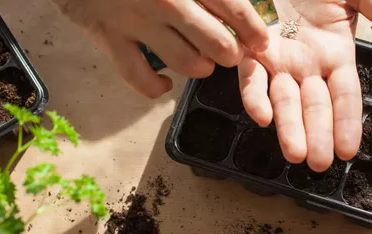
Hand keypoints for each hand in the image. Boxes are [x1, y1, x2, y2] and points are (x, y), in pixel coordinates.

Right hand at [51, 0, 268, 97]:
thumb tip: (238, 5)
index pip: (233, 6)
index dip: (253, 30)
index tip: (261, 42)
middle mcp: (166, 0)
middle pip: (216, 42)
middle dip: (230, 53)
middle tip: (230, 54)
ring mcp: (137, 21)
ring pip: (186, 62)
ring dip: (200, 68)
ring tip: (203, 64)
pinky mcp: (110, 38)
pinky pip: (139, 77)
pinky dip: (155, 88)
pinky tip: (164, 84)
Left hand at [239, 0, 371, 171]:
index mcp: (336, 55)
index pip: (345, 97)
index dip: (347, 123)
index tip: (348, 151)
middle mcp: (307, 65)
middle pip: (315, 106)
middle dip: (317, 135)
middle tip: (319, 164)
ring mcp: (279, 60)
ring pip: (285, 101)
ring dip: (289, 128)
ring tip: (294, 154)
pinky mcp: (251, 51)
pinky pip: (252, 78)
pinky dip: (255, 97)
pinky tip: (262, 117)